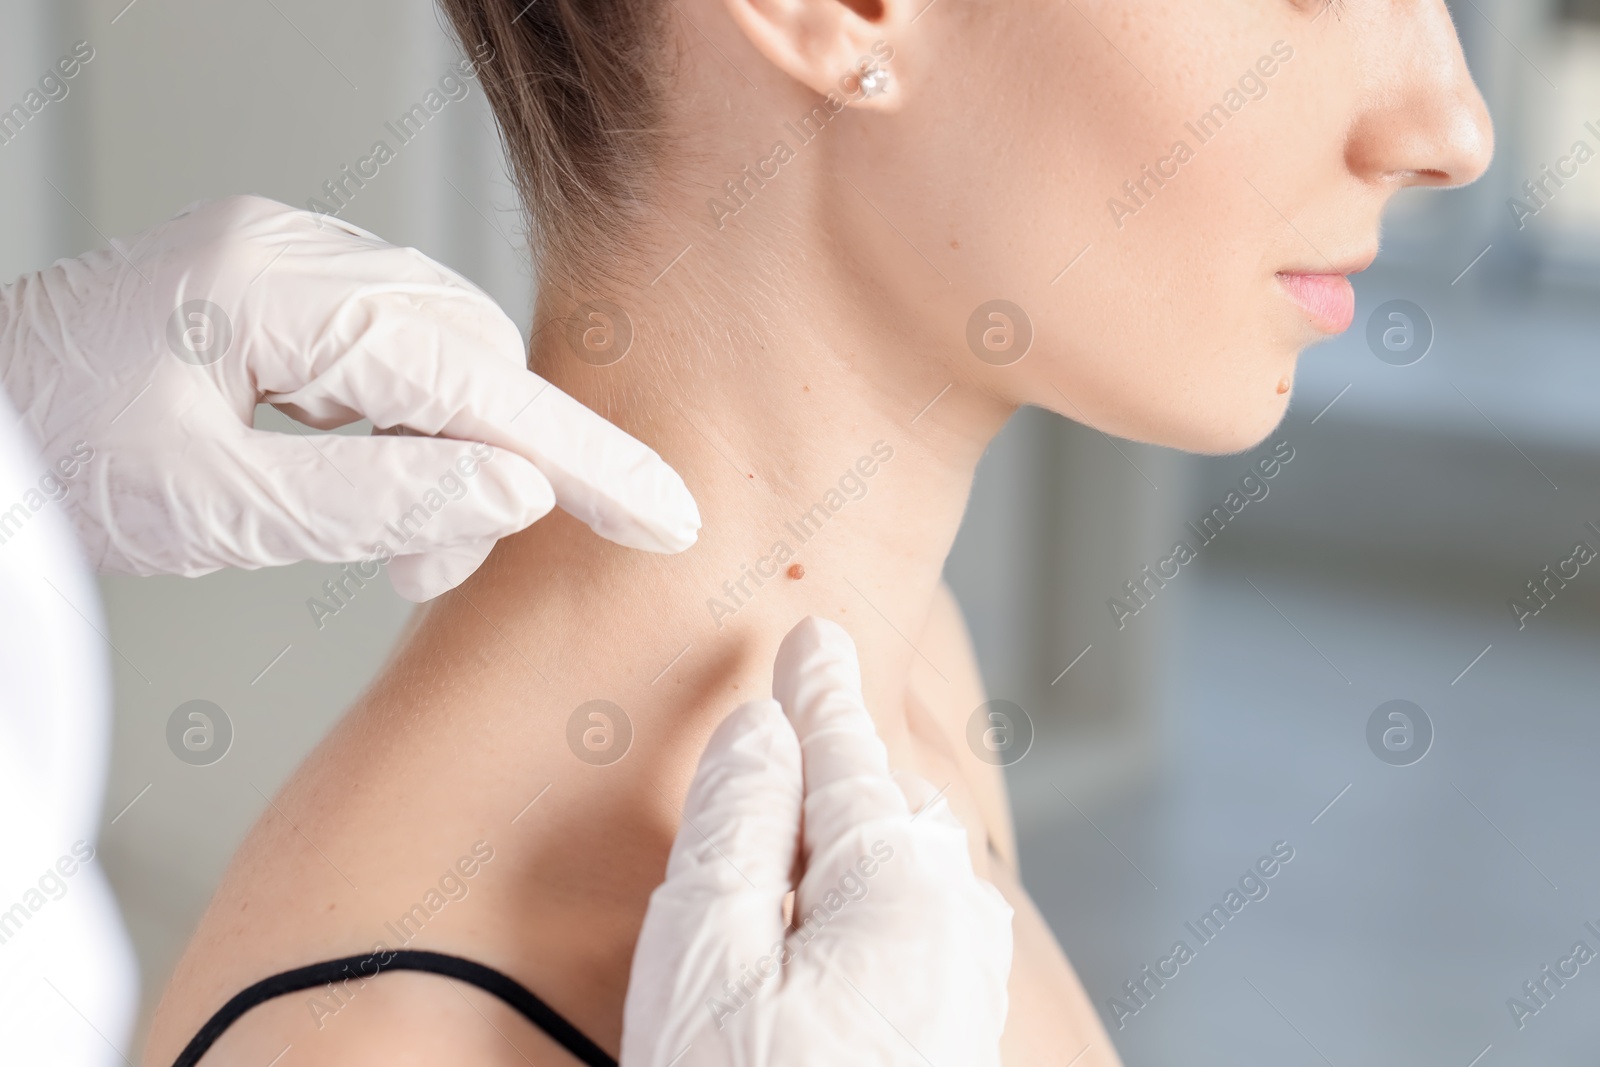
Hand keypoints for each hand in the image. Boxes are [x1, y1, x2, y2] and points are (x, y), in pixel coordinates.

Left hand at [0, 195, 697, 599]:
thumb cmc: (54, 454)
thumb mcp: (216, 506)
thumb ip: (378, 501)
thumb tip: (512, 495)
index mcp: (279, 290)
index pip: (475, 380)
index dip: (580, 456)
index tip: (662, 513)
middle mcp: (299, 256)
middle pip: (469, 361)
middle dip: (487, 469)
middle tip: (428, 575)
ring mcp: (293, 266)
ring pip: (441, 360)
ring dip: (445, 458)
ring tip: (394, 547)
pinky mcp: (285, 295)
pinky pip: (393, 356)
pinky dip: (405, 433)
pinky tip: (372, 485)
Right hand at [621, 617, 1012, 1066]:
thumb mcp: (707, 964)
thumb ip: (732, 832)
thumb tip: (761, 730)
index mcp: (899, 881)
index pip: (845, 751)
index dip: (818, 691)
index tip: (814, 637)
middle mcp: (955, 921)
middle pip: (888, 801)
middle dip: (837, 765)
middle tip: (784, 733)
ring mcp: (968, 985)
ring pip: (907, 863)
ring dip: (852, 834)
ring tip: (792, 839)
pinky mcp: (960, 1037)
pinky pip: (920, 921)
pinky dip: (872, 893)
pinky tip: (831, 926)